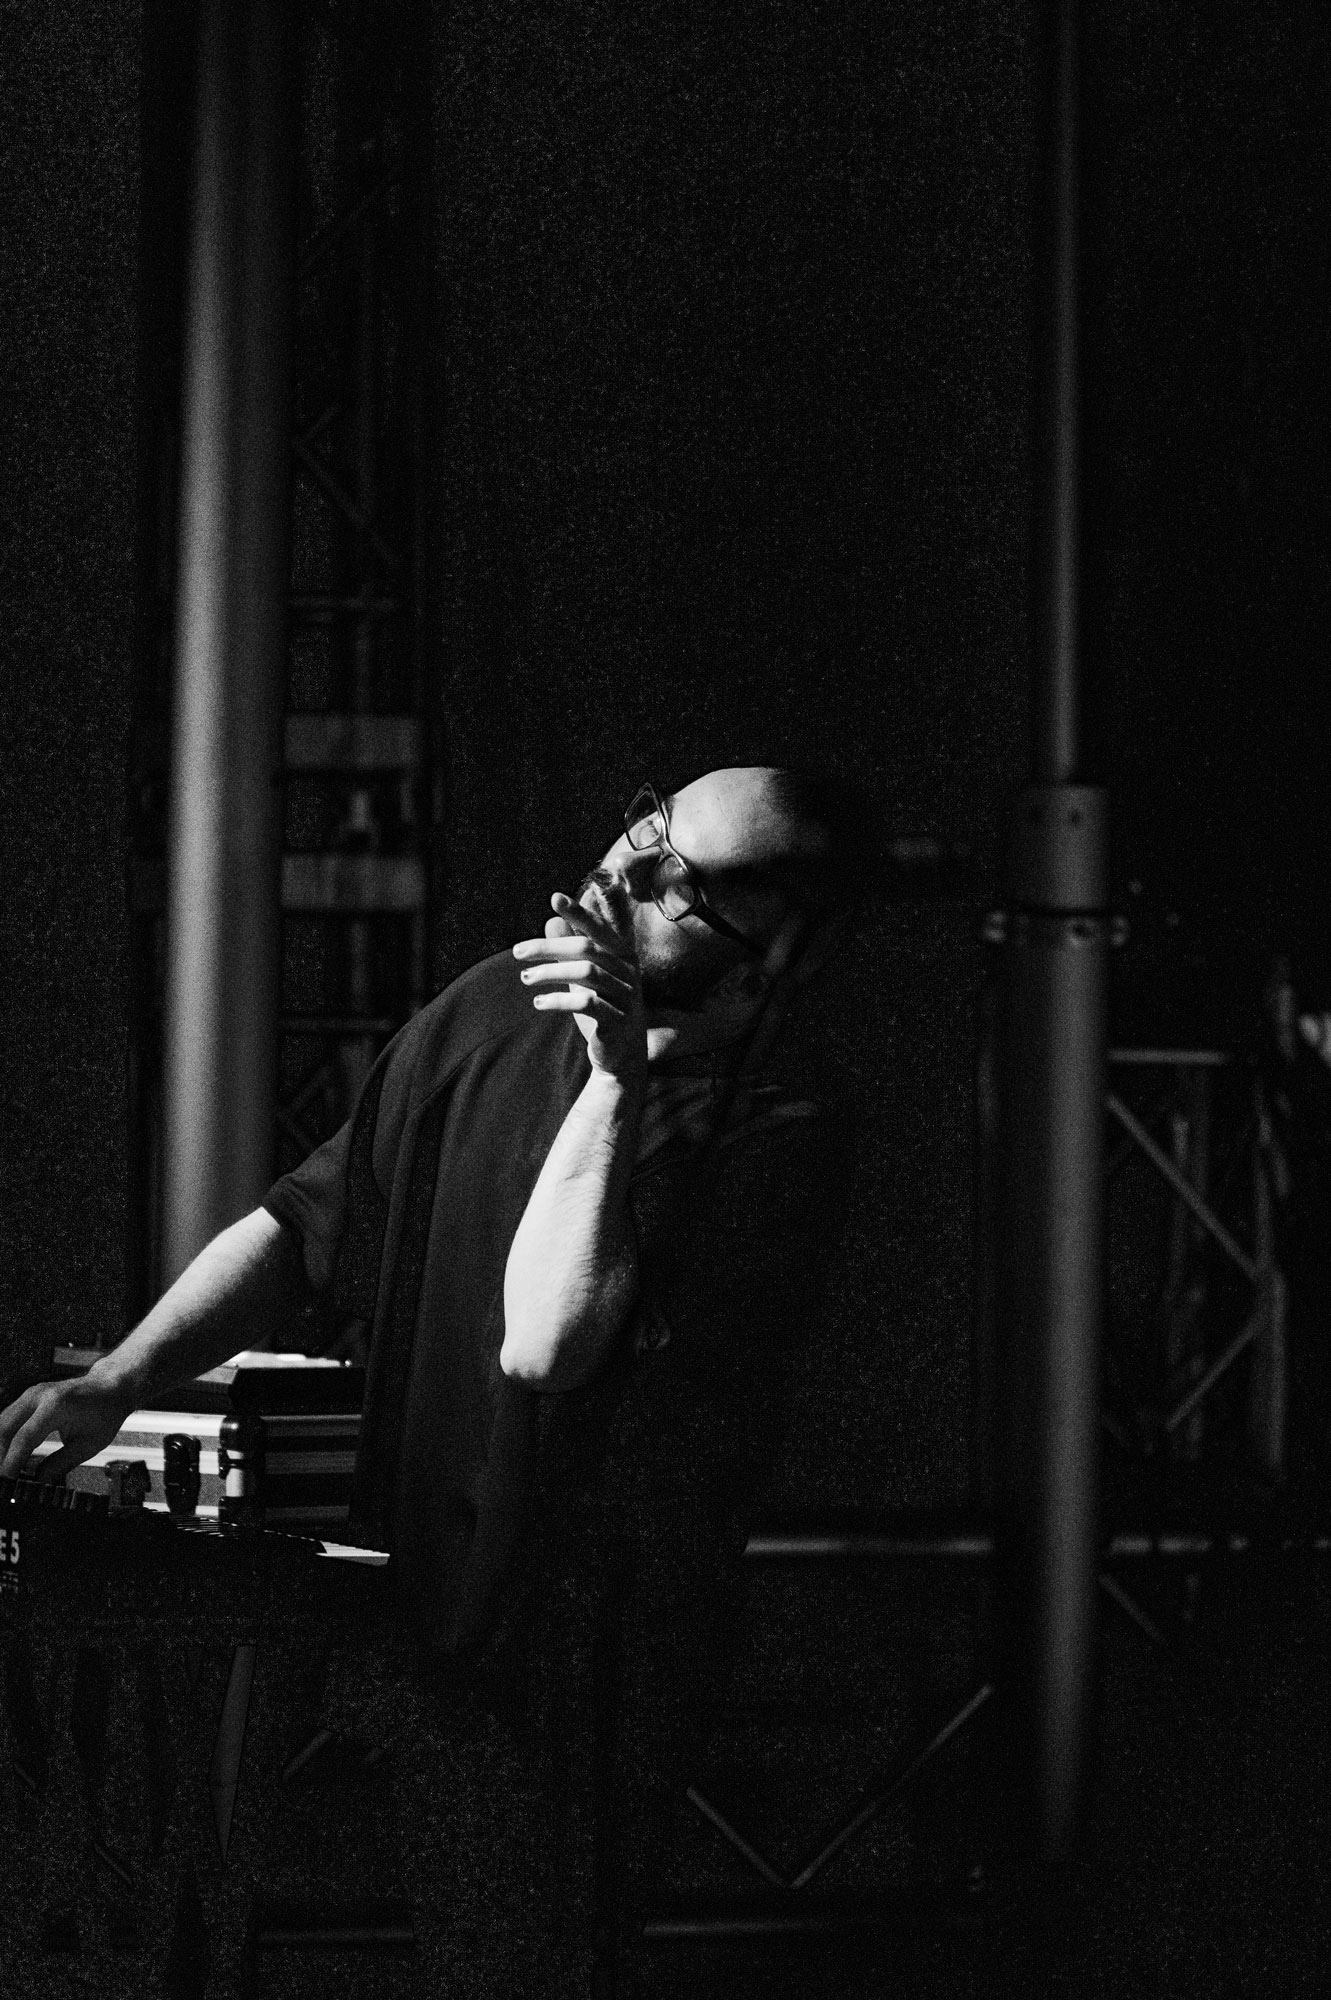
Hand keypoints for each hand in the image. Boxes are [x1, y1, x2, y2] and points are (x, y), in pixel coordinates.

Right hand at [0, 1368, 135, 1483]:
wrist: (110, 1386)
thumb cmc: (105, 1412)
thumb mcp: (89, 1444)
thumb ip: (60, 1464)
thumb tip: (38, 1482)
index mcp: (57, 1406)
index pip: (24, 1438)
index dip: (12, 1463)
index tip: (8, 1482)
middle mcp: (40, 1395)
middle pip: (4, 1429)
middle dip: (0, 1457)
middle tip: (4, 1480)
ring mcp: (32, 1393)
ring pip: (2, 1423)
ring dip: (0, 1448)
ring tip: (6, 1471)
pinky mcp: (28, 1397)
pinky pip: (8, 1418)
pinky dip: (5, 1438)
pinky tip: (8, 1456)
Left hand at [513, 892, 646, 1080]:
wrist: (621, 1056)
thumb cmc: (603, 1010)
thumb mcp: (585, 978)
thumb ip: (571, 949)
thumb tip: (551, 920)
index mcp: (623, 956)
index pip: (599, 928)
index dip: (579, 912)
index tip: (554, 898)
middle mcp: (628, 972)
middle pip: (587, 948)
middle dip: (549, 947)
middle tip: (517, 952)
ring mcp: (626, 996)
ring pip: (586, 973)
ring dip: (550, 973)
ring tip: (526, 978)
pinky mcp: (617, 1020)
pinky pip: (587, 1003)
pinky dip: (559, 1000)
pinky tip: (539, 1002)